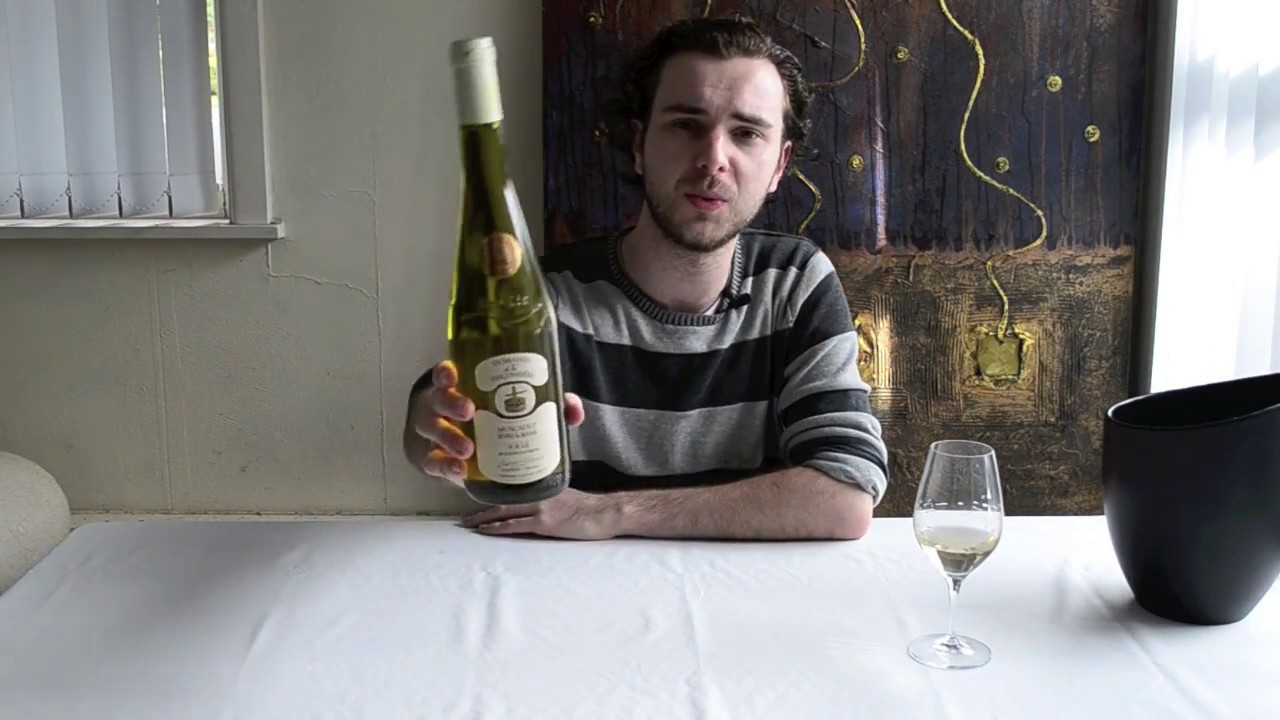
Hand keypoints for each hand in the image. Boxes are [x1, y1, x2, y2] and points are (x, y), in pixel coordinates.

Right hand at [406, 360, 584, 485]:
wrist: (453, 440)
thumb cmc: (487, 415)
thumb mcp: (508, 405)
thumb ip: (544, 404)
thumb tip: (573, 410)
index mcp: (457, 386)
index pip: (444, 374)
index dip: (445, 372)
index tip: (453, 374)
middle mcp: (440, 406)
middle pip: (438, 399)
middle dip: (451, 403)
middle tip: (470, 411)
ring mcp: (434, 433)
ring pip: (432, 430)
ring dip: (449, 438)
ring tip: (467, 448)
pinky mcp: (434, 459)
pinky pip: (433, 462)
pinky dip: (445, 466)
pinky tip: (459, 470)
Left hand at [460, 489, 623, 539]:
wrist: (605, 513)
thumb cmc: (589, 509)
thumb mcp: (565, 496)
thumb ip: (547, 498)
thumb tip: (534, 505)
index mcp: (541, 488)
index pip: (511, 491)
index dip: (491, 496)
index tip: (475, 500)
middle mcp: (537, 494)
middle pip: (501, 500)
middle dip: (480, 509)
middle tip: (462, 517)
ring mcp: (540, 507)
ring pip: (503, 511)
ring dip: (482, 518)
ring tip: (467, 524)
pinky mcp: (544, 522)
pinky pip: (514, 525)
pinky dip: (497, 527)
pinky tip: (484, 530)